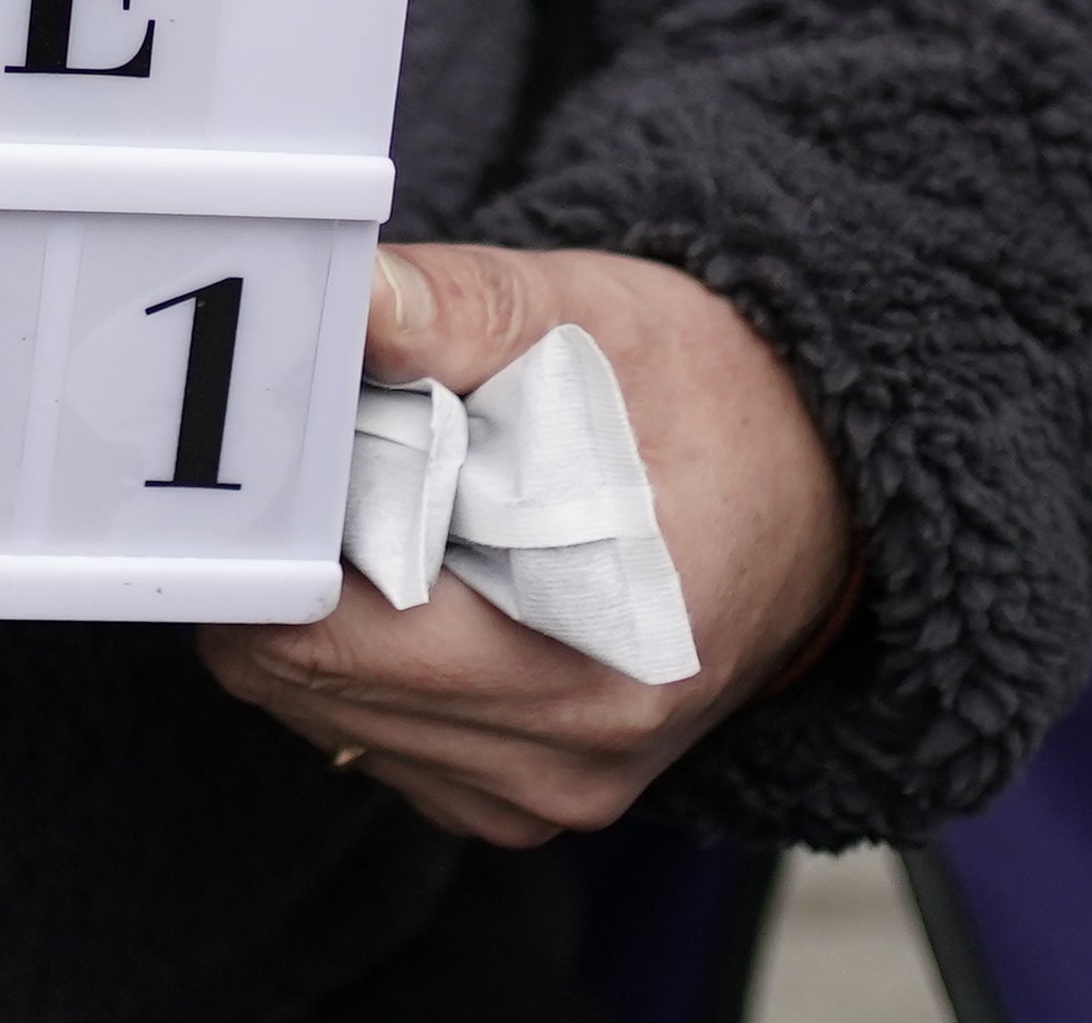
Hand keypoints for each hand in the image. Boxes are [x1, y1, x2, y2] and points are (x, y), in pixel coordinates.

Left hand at [196, 243, 855, 842]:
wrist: (825, 488)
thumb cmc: (712, 398)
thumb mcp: (592, 320)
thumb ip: (458, 309)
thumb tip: (347, 296)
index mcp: (594, 659)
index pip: (331, 640)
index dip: (274, 543)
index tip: (265, 465)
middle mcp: (569, 755)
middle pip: (309, 684)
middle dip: (294, 572)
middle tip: (327, 470)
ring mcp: (547, 788)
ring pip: (328, 718)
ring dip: (325, 618)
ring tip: (388, 513)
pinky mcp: (525, 794)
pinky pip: (377, 740)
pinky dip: (366, 661)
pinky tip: (418, 574)